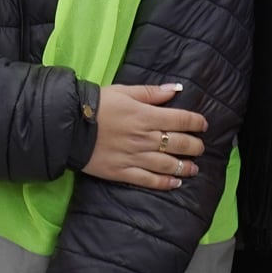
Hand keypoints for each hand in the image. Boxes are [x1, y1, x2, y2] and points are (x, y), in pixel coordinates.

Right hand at [82, 83, 206, 189]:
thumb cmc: (96, 104)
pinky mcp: (123, 172)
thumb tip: (176, 89)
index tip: (203, 125)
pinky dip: (165, 182)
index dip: (196, 122)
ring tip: (193, 167)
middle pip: (179, 143)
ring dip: (185, 166)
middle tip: (200, 147)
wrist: (69, 124)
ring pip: (168, 164)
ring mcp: (135, 157)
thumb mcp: (123, 91)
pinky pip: (150, 180)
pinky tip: (175, 182)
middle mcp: (144, 137)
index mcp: (145, 115)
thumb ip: (151, 92)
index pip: (180, 119)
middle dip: (194, 146)